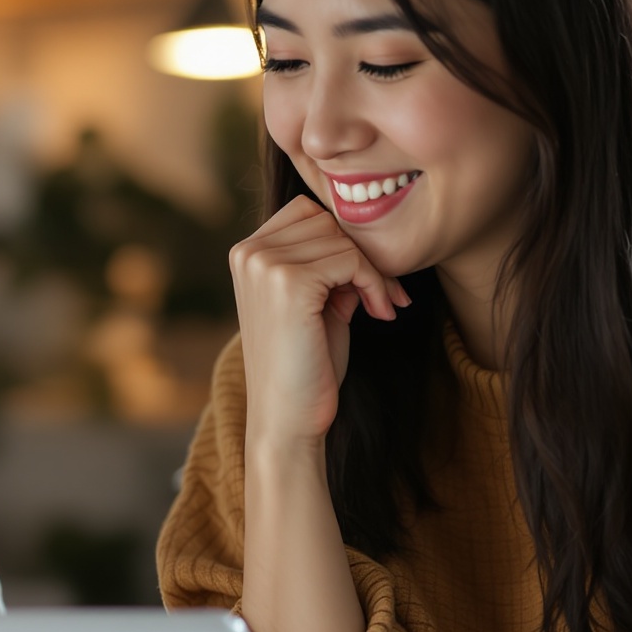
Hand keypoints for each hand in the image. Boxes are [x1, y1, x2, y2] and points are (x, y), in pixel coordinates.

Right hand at [228, 198, 404, 449]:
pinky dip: (374, 285)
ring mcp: (264, 265)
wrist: (287, 418)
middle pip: (327, 221)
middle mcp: (248, 252)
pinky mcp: (288, 282)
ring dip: (373, 273)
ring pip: (342, 239)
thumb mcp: (318, 304)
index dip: (344, 242)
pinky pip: (351, 260)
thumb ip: (331, 266)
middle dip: (364, 257)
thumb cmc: (306, 365)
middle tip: (385, 297)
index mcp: (247, 254)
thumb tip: (364, 240)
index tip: (369, 281)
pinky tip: (378, 313)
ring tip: (381, 306)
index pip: (308, 213)